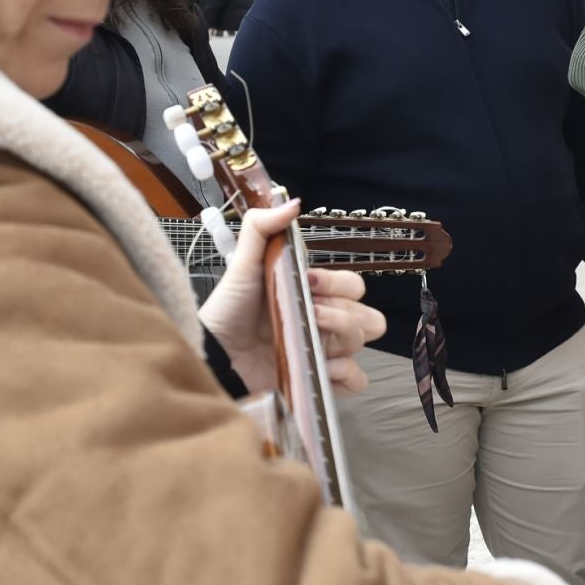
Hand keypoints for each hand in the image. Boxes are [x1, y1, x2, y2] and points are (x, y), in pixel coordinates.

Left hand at [198, 200, 387, 394]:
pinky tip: (318, 366)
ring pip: (363, 344)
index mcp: (315, 296)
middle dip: (346, 312)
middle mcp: (325, 324)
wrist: (213, 353)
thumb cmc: (227, 310)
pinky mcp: (319, 382)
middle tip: (313, 313)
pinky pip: (356, 380)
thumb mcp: (242, 263)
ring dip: (342, 336)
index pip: (354, 285)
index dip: (338, 283)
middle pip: (370, 316)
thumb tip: (292, 202)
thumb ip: (262, 227)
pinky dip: (343, 372)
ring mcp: (325, 354)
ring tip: (308, 337)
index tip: (309, 282)